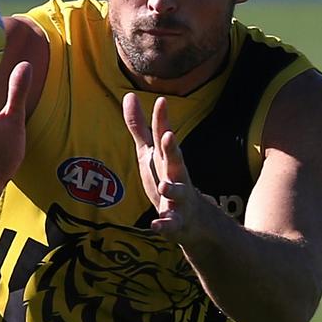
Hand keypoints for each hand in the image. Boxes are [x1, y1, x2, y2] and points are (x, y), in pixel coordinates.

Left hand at [122, 92, 202, 241]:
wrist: (192, 220)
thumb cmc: (167, 180)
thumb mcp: (150, 154)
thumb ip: (139, 127)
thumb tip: (129, 96)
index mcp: (168, 160)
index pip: (164, 138)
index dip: (162, 121)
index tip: (161, 101)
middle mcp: (177, 176)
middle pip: (175, 160)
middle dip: (172, 149)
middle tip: (168, 136)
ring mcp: (179, 200)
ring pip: (178, 193)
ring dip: (172, 189)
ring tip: (164, 186)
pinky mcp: (176, 222)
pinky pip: (170, 224)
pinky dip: (164, 225)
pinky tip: (156, 225)